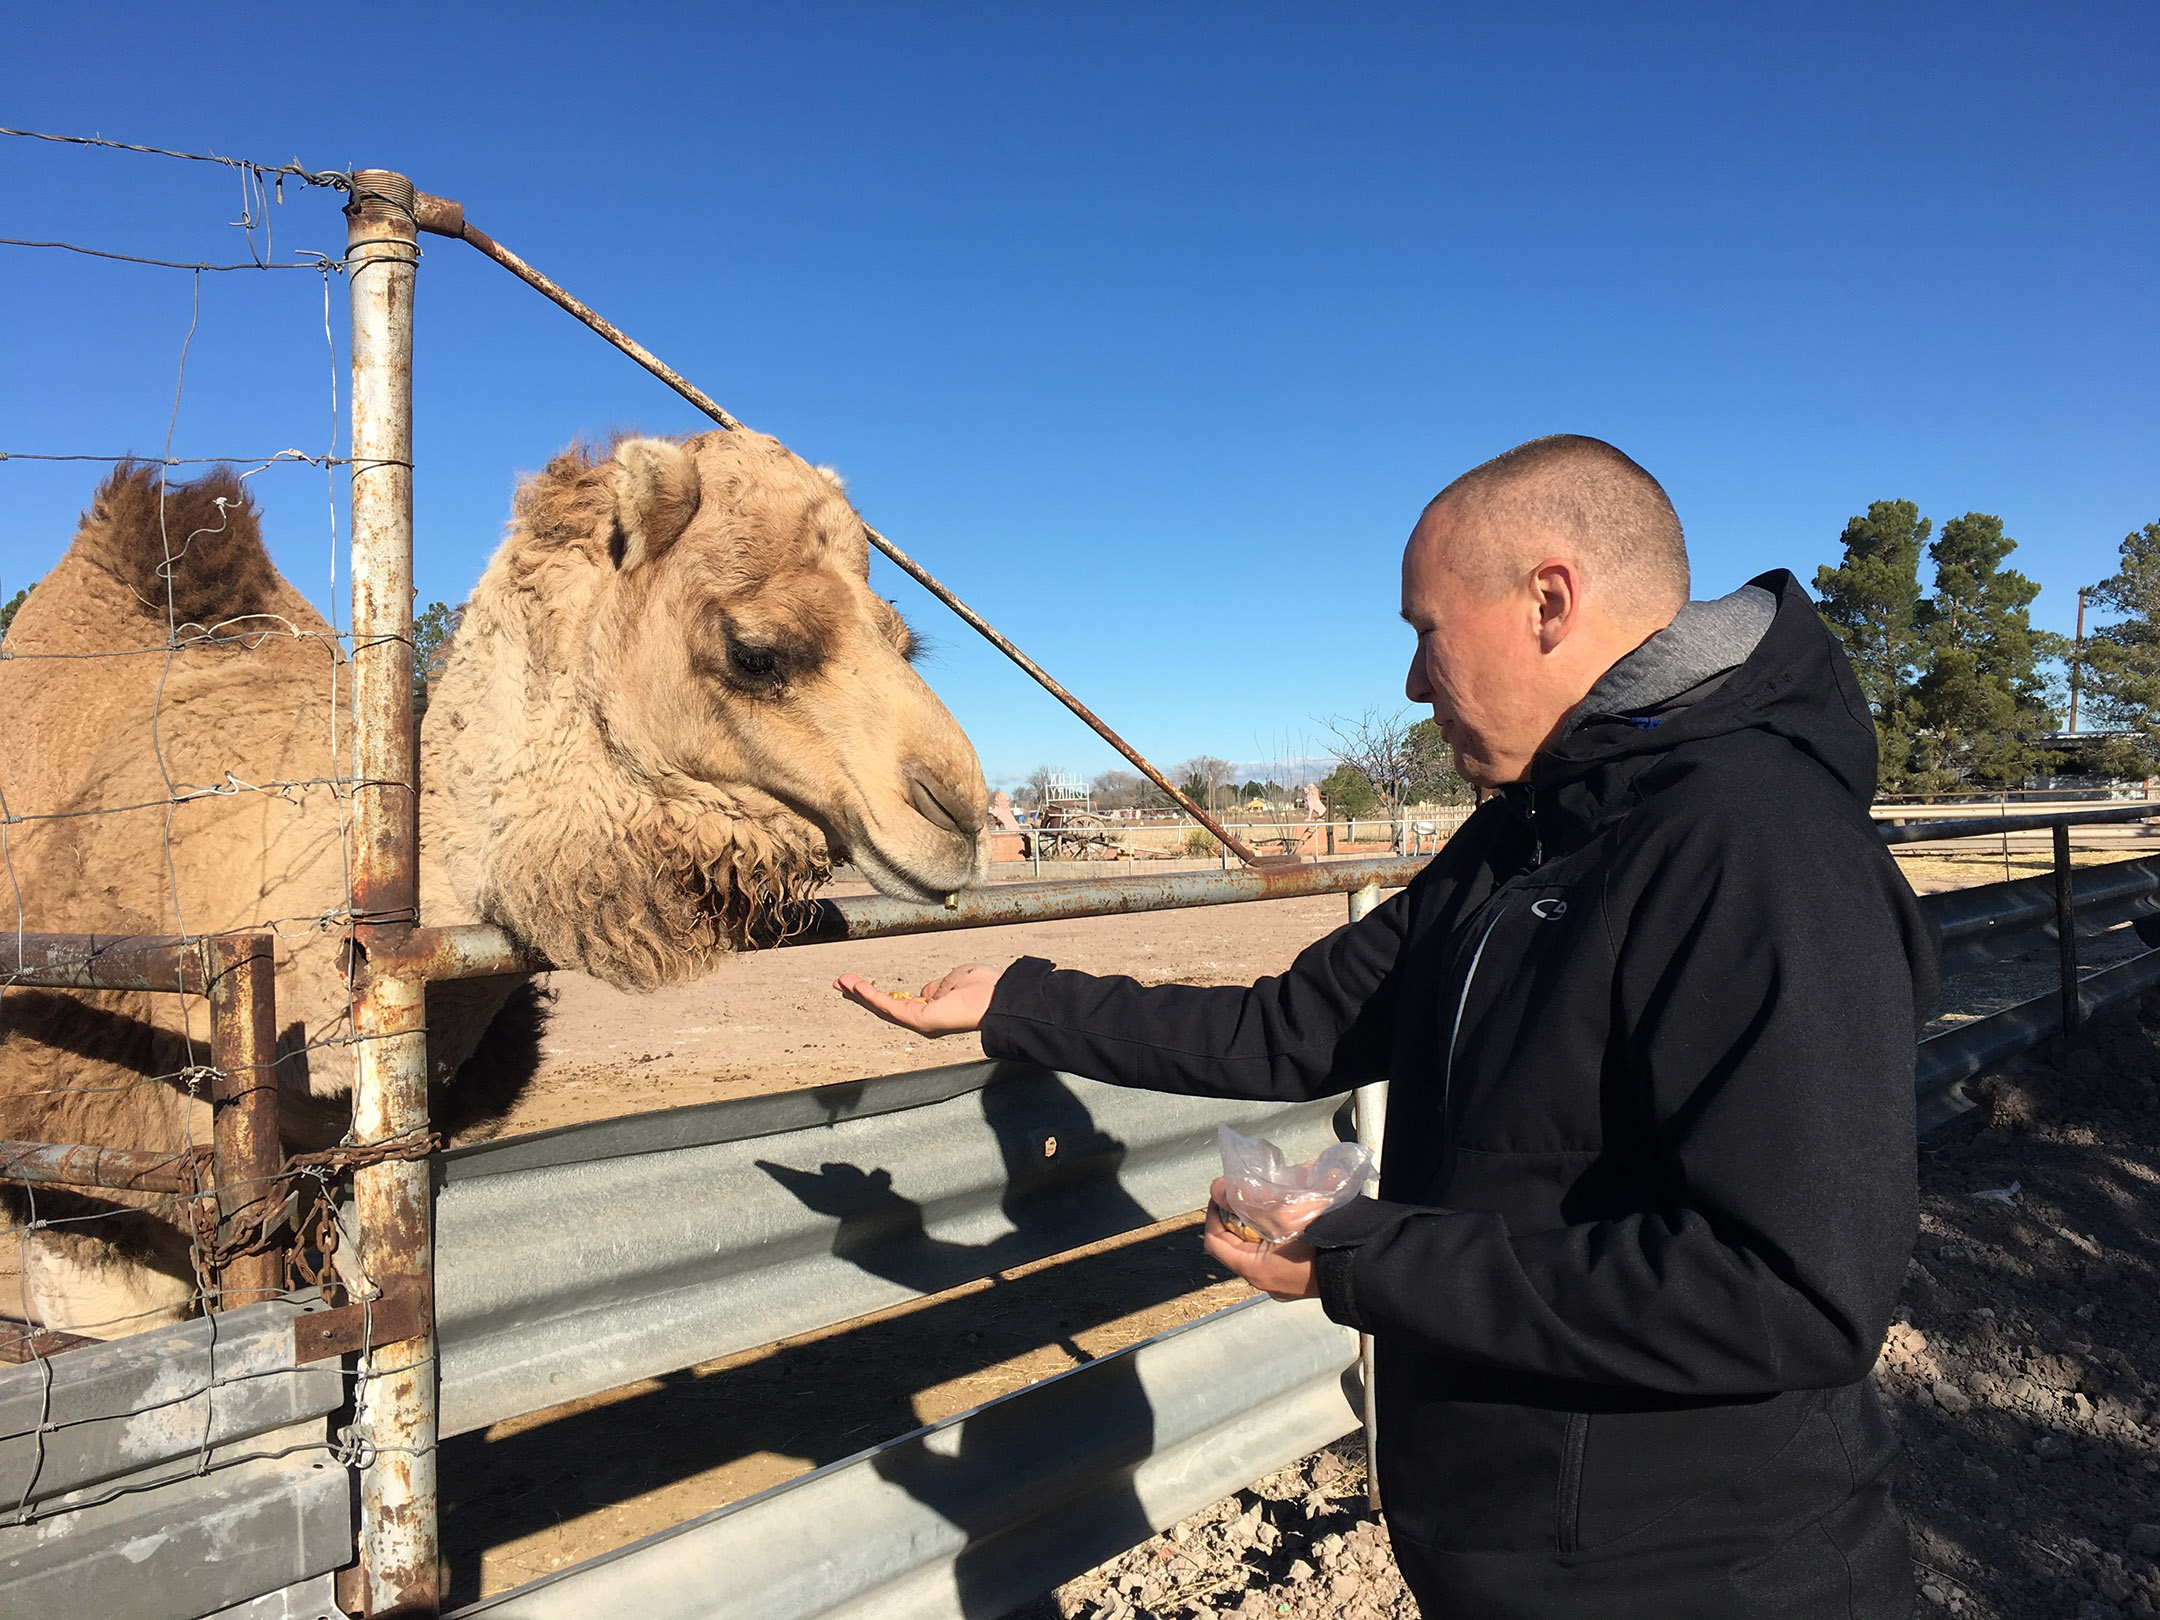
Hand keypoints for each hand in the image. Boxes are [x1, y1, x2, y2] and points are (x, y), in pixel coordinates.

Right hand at [834, 962, 1003, 1036]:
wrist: (999, 997)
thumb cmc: (983, 989)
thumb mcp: (952, 982)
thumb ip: (935, 988)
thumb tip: (926, 993)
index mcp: (930, 1011)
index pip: (896, 1003)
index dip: (876, 993)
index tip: (857, 983)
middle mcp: (922, 1020)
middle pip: (883, 1007)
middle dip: (860, 995)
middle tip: (840, 983)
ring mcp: (920, 1022)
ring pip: (882, 1007)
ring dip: (860, 994)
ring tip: (841, 981)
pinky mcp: (919, 1021)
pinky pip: (890, 1007)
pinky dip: (872, 996)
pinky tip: (856, 986)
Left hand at [1202, 1178, 1318, 1301]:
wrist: (1367, 1265)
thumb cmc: (1324, 1240)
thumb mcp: (1282, 1213)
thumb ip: (1246, 1199)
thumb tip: (1218, 1189)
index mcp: (1255, 1270)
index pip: (1215, 1242)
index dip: (1214, 1214)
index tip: (1223, 1193)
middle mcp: (1266, 1283)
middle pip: (1237, 1245)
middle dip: (1240, 1215)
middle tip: (1249, 1193)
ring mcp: (1285, 1284)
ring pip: (1259, 1249)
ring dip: (1260, 1223)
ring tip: (1272, 1200)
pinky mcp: (1302, 1279)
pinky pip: (1279, 1254)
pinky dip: (1278, 1233)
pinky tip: (1292, 1215)